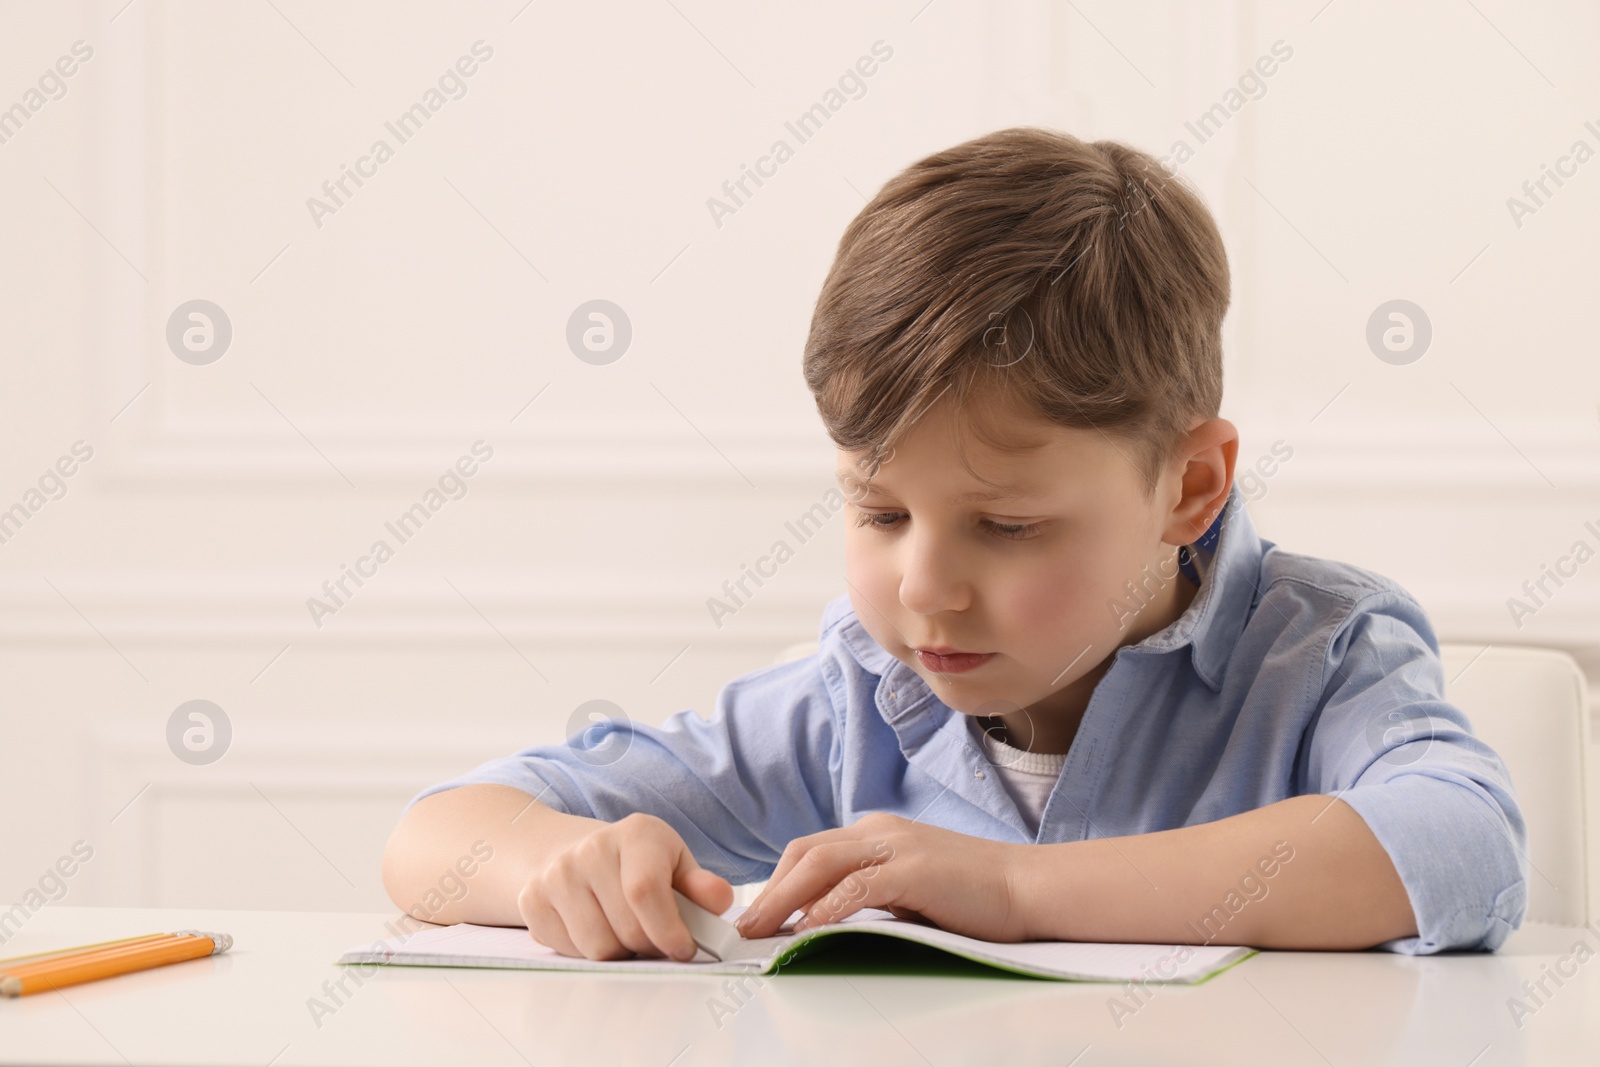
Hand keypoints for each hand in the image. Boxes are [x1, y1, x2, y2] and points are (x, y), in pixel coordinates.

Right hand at [516, 812, 732, 960]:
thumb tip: (719, 899)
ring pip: (596, 949)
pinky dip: (588, 954)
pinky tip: (596, 930)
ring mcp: (556, 875)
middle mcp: (590, 849)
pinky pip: (569, 952)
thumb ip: (700, 886)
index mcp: (636, 834)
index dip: (668, 931)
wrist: (570, 851)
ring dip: (619, 954)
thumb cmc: (635, 862)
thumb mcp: (674, 863)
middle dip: (649, 947)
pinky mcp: (532, 901)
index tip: (683, 949)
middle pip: (625, 929)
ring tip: (625, 933)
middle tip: (655, 942)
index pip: (645, 891)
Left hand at [734, 812, 1030, 942]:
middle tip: (745, 927)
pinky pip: (857, 887)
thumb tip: (826, 921)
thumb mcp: (912, 890)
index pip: (812, 851)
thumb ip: (873, 895)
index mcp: (879, 833)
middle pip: (805, 853)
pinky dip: (826, 908)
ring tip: (761, 930)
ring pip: (821, 864)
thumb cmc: (977, 895)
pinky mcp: (914, 869)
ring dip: (783, 899)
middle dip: (769, 891)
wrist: (1030, 887)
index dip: (778, 882)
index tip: (758, 915)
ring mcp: (897, 846)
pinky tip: (807, 929)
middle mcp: (882, 830)